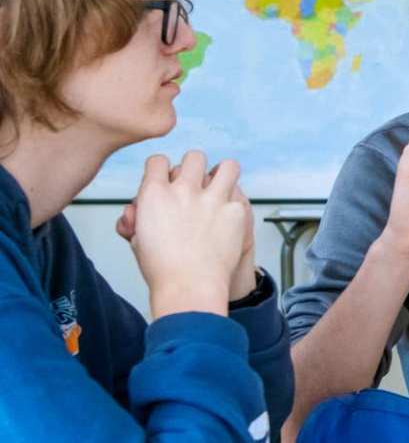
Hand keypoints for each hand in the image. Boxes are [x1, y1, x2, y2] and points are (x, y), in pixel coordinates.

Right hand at [126, 151, 251, 316]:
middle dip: (195, 167)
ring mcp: (212, 198)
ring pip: (227, 166)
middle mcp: (183, 190)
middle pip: (194, 157)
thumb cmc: (163, 269)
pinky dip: (236, 203)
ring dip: (225, 174)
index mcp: (154, 194)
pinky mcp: (235, 210)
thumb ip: (136, 218)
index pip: (158, 160)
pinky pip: (240, 194)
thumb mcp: (138, 240)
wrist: (190, 286)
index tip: (167, 178)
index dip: (163, 169)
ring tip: (222, 185)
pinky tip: (231, 214)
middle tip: (197, 182)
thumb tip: (134, 210)